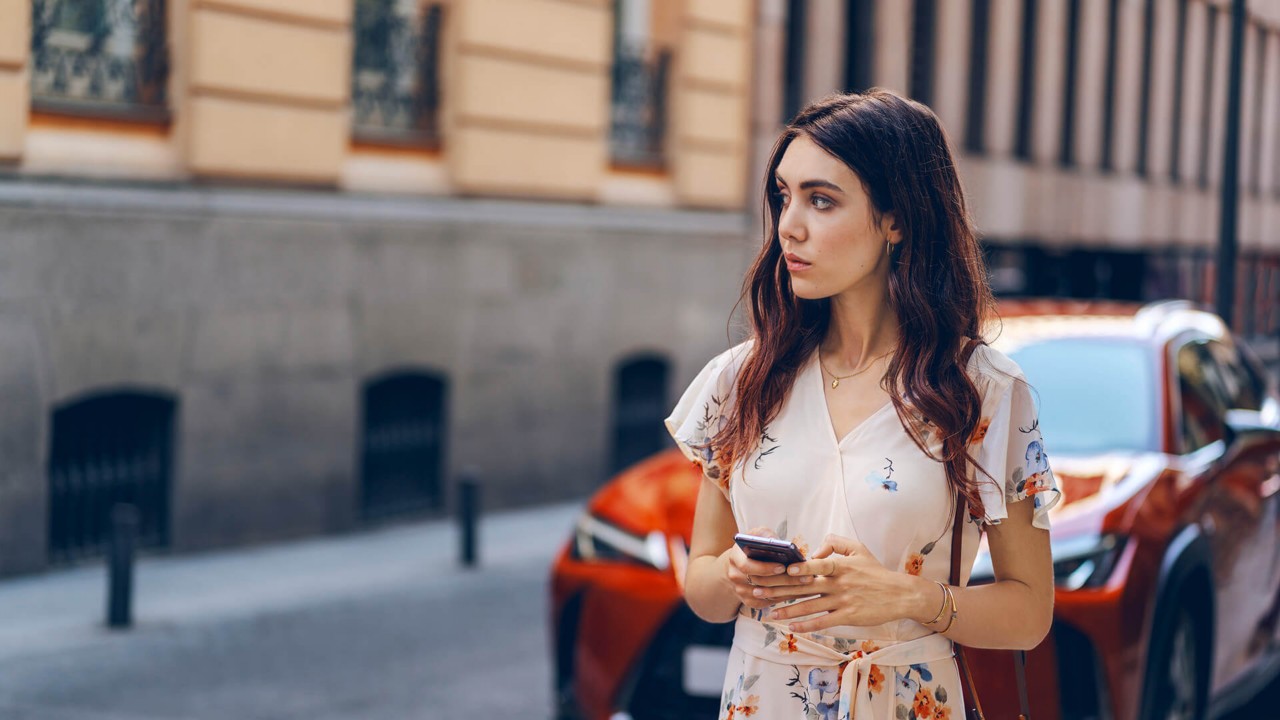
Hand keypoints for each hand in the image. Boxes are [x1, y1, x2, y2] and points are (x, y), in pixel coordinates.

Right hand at [722, 527, 813, 609]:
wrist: (742, 563)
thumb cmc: (753, 546)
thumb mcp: (757, 535)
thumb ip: (766, 535)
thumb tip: (778, 542)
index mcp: (735, 558)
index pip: (747, 566)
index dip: (764, 568)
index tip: (783, 566)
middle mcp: (735, 576)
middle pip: (760, 582)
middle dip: (785, 580)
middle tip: (806, 577)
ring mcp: (741, 591)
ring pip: (767, 595)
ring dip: (789, 591)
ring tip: (808, 585)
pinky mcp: (749, 602)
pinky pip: (768, 603)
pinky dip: (785, 598)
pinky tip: (801, 592)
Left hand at [753, 533, 916, 631]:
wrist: (900, 594)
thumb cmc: (876, 571)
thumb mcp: (858, 548)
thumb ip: (835, 543)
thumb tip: (814, 552)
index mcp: (840, 565)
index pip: (817, 565)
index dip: (801, 567)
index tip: (783, 568)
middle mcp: (839, 583)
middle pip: (805, 587)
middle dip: (780, 589)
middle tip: (759, 590)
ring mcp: (843, 601)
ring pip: (810, 606)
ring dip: (788, 610)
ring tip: (770, 613)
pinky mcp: (848, 616)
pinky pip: (823, 621)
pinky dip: (807, 625)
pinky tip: (792, 627)